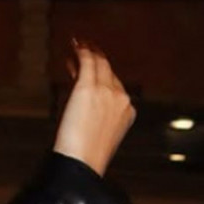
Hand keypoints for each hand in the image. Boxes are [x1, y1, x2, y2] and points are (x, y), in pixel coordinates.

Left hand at [52, 37, 136, 176]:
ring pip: (99, 64)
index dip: (99, 76)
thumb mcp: (98, 129)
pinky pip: (87, 62)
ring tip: (79, 45)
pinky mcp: (88, 87)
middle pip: (108, 72)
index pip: (114, 85)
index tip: (87, 71)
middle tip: (84, 51)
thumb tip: (83, 99)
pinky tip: (75, 45)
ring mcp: (105, 91)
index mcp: (127, 110)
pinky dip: (81, 51)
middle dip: (96, 60)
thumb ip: (95, 111)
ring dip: (89, 52)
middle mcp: (120, 97)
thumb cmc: (87, 150)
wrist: (82, 158)